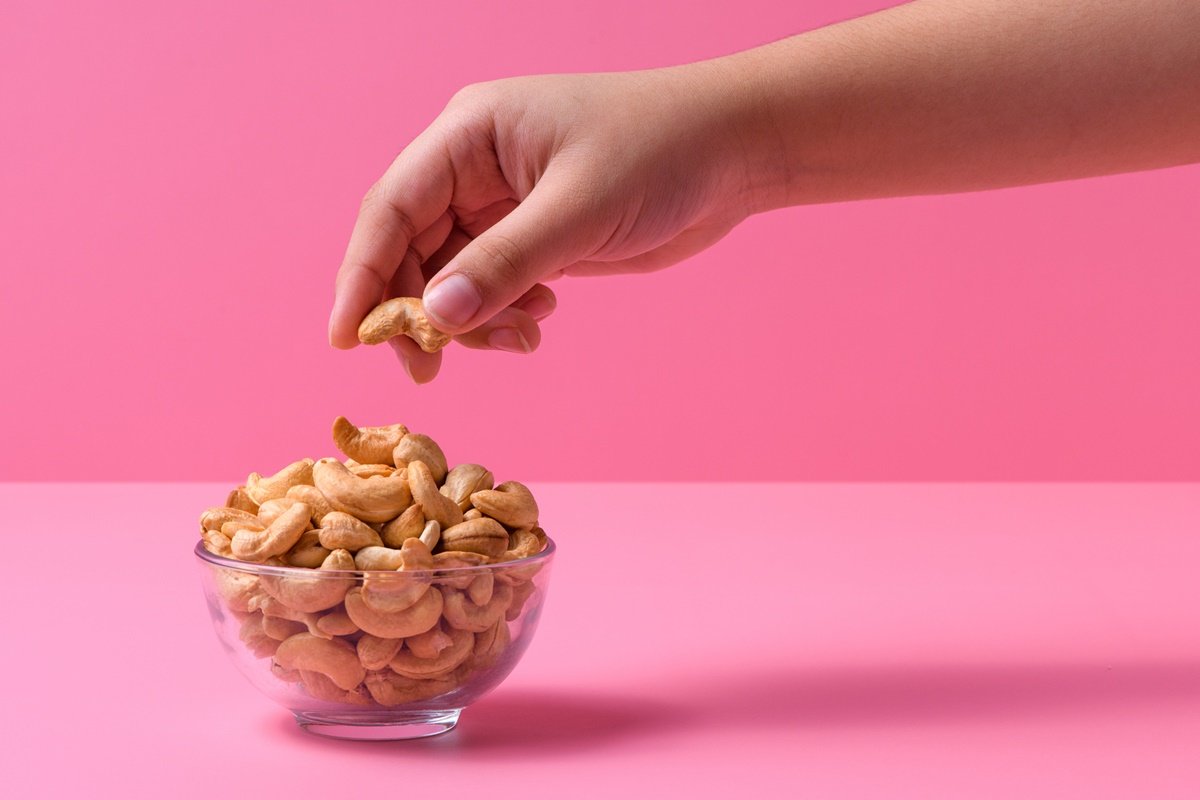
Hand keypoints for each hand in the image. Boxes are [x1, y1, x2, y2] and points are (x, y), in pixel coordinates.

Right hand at [328, 66, 756, 381]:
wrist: (734, 154)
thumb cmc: (660, 152)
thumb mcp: (577, 211)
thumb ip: (503, 265)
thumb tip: (434, 319)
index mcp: (469, 134)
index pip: (391, 209)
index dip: (361, 275)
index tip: (346, 338)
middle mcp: (475, 166)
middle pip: (411, 249)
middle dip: (419, 312)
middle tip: (433, 367)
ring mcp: (503, 203)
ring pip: (451, 276)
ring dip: (471, 320)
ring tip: (522, 337)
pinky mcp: (535, 234)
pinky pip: (492, 285)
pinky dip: (503, 314)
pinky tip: (542, 320)